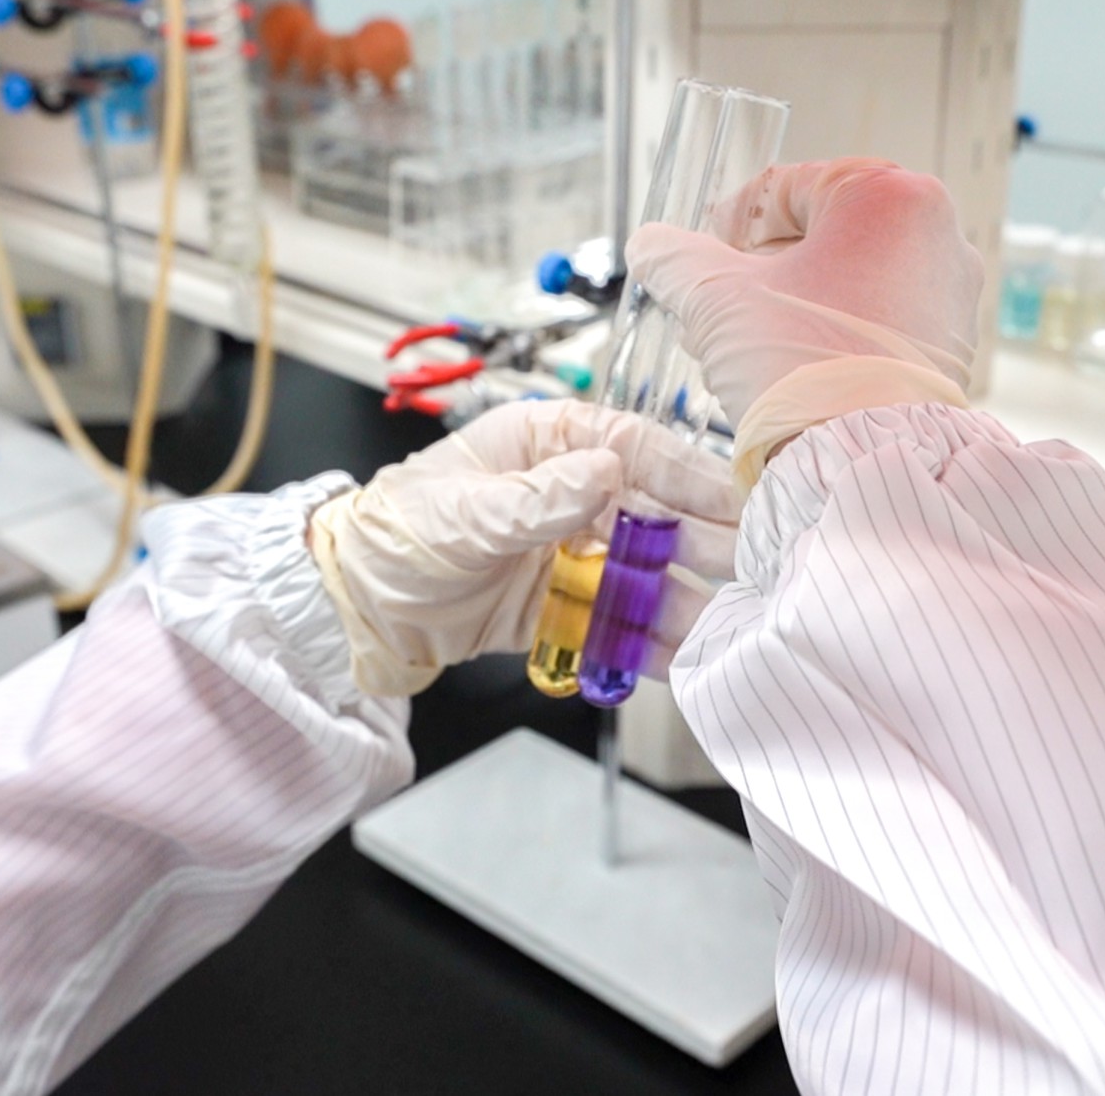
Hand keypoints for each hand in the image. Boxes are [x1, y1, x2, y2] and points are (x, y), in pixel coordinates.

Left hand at [309, 399, 738, 697]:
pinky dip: (644, 643)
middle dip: (703, 542)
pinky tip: (679, 661)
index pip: (635, 450)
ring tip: (722, 625)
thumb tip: (604, 475)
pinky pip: (614, 622)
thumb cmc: (393, 535)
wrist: (352, 609)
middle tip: (751, 568)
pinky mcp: (561, 607)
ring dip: (680, 600)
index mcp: (547, 443)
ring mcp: (568, 552)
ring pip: (641, 573)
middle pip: (653, 514)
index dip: (690, 475)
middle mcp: (567, 493)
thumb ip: (538, 500)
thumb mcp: (464, 513)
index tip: (736, 500)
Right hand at [626, 158, 983, 483]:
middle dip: (757, 272)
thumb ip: (672, 258)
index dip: (730, 220)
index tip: (702, 255)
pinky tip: (789, 370)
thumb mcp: (715, 299)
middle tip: (716, 308)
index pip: (787, 185)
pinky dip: (831, 334)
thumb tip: (651, 247)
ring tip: (743, 346)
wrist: (860, 463)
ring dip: (786, 305)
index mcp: (889, 196)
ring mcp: (950, 293)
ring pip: (847, 280)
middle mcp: (937, 233)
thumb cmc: (800, 368)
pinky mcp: (951, 346)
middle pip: (819, 235)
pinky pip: (877, 321)